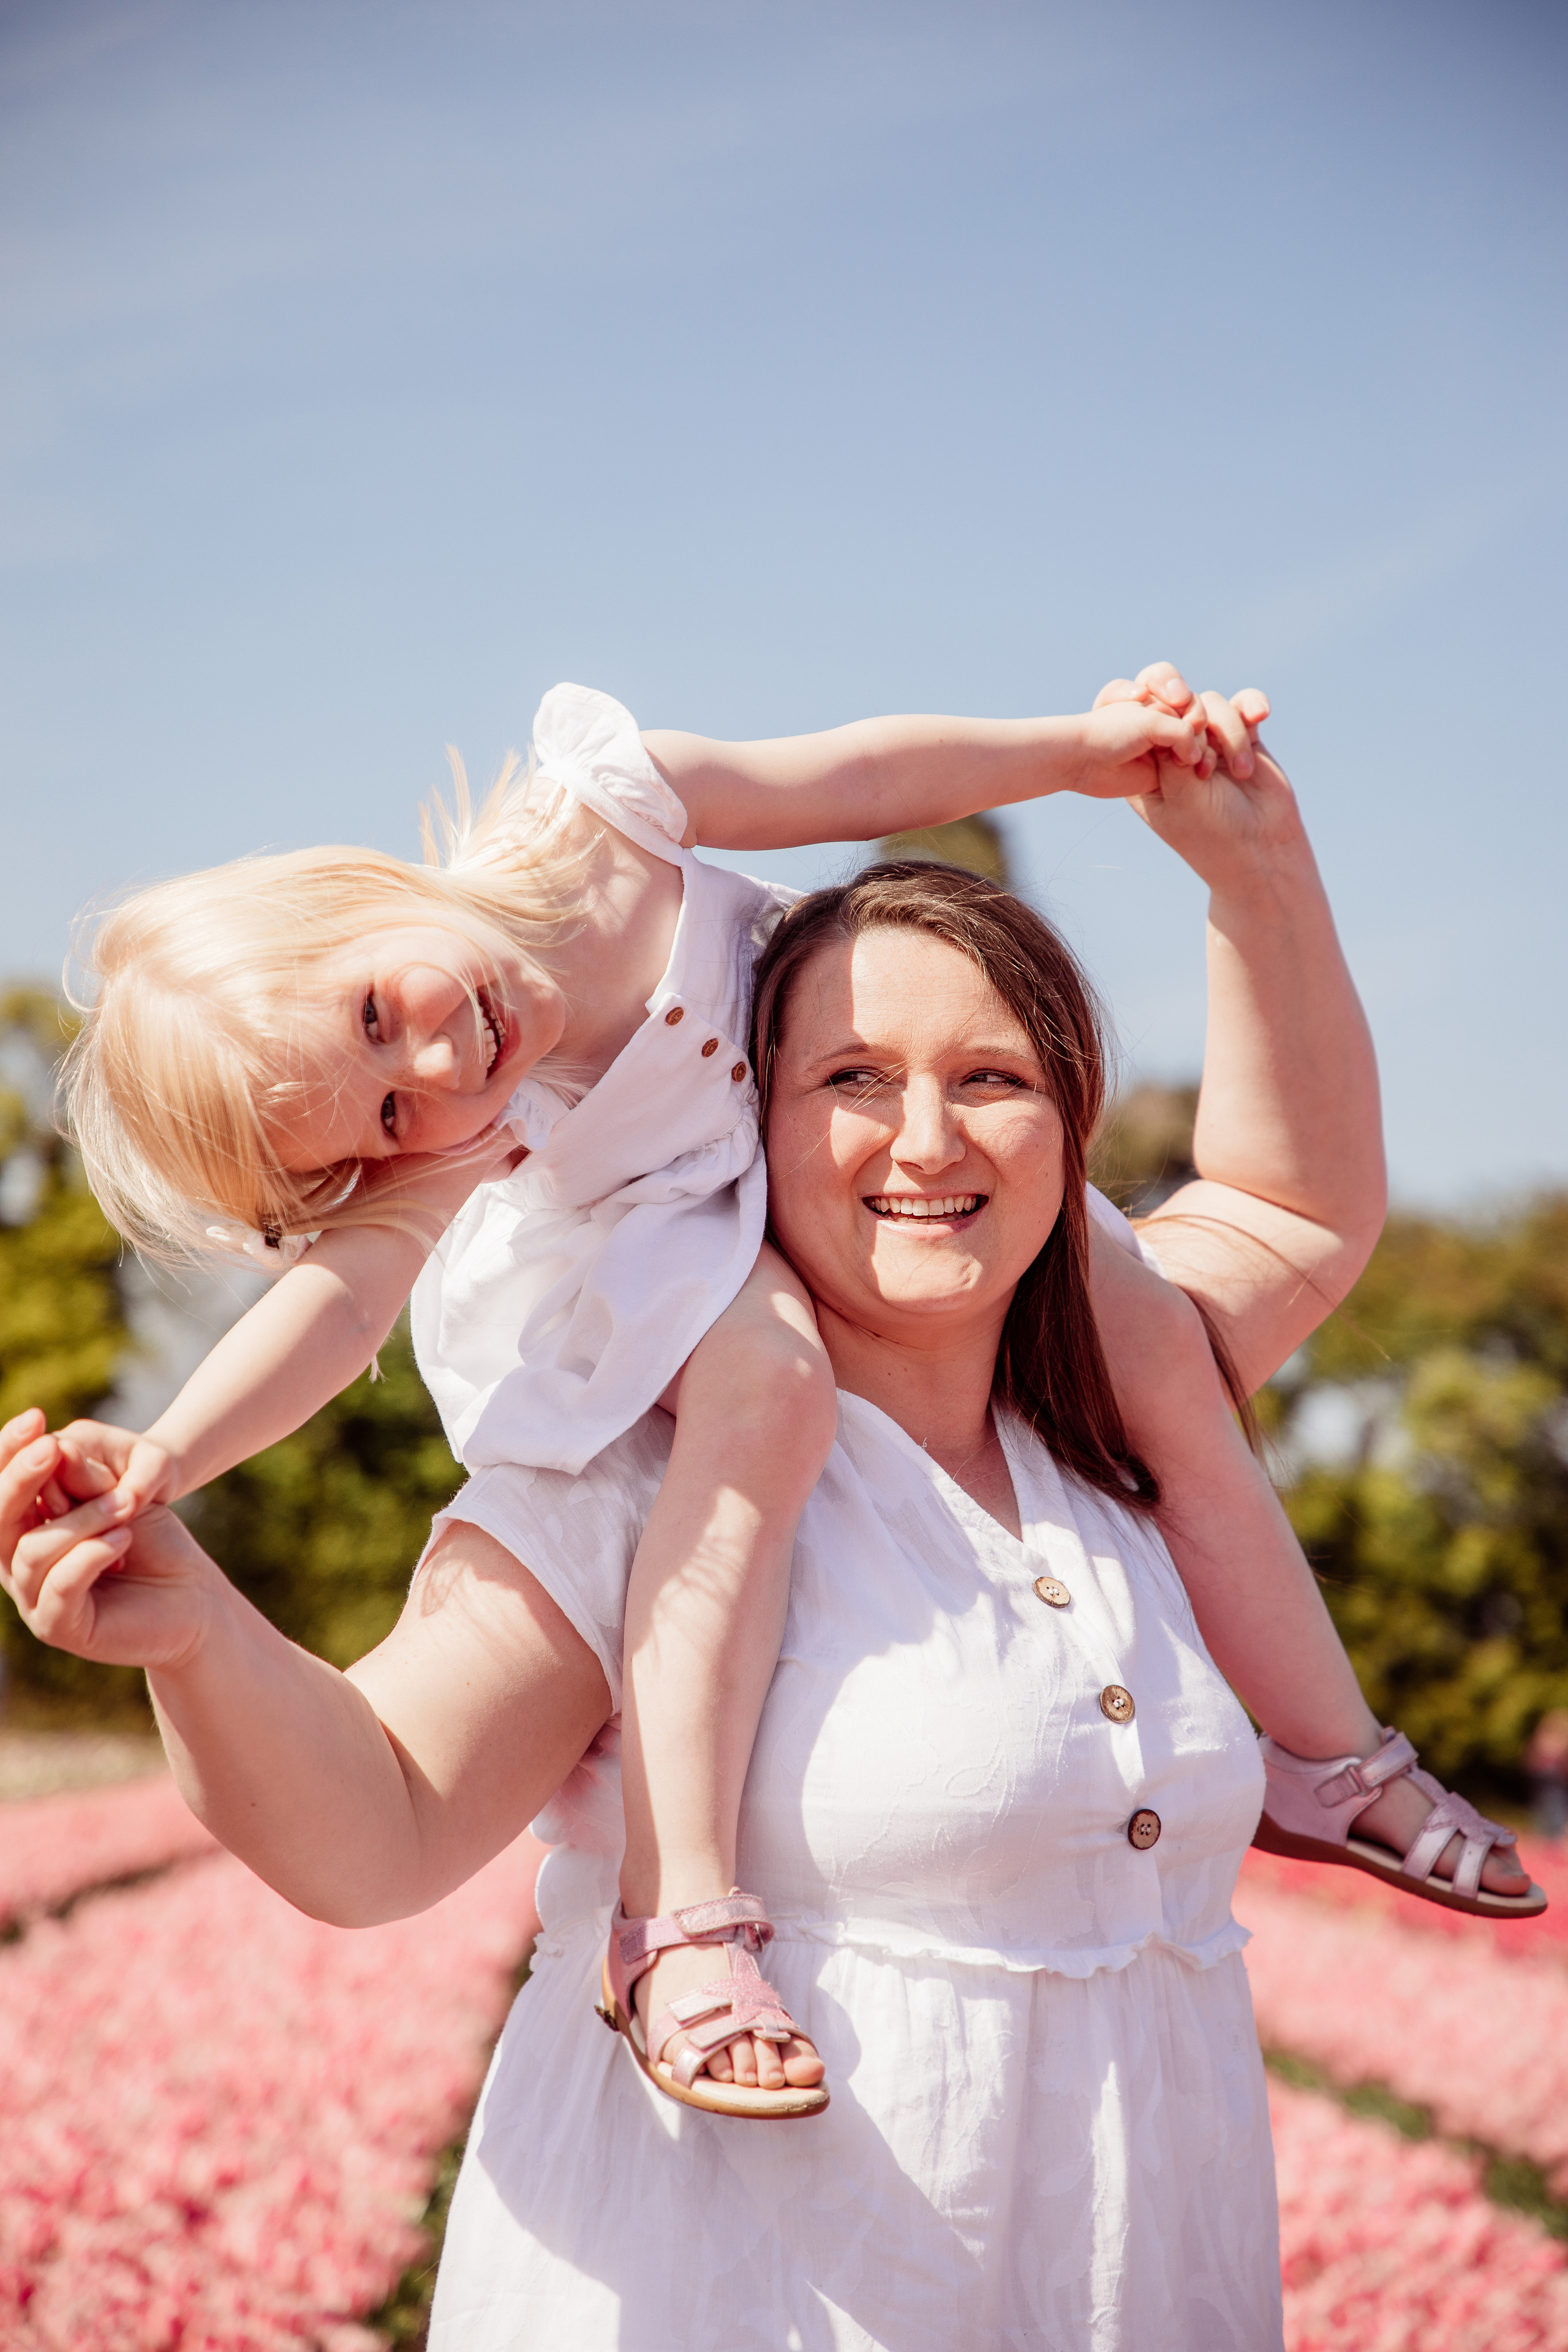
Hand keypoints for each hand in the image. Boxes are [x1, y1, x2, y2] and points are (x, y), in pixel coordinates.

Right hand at [0, 1410, 213, 1670]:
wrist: (194, 1593)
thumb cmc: (154, 1540)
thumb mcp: (121, 1495)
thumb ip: (84, 1478)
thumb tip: (53, 1448)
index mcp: (25, 1527)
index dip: (7, 1452)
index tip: (35, 1418)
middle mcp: (17, 1563)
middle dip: (21, 1478)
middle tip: (52, 1448)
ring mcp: (34, 1598)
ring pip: (33, 1551)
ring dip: (81, 1520)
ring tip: (125, 1505)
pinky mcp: (60, 1627)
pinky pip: (58, 1587)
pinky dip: (91, 1555)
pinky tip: (124, 1538)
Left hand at [1094, 662, 1306, 893]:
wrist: (1260, 851)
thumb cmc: (1211, 832)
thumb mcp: (1179, 793)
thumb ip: (1168, 749)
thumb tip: (1164, 707)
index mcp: (1147, 768)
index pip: (1141, 721)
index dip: (1152, 708)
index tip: (1165, 716)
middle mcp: (1176, 752)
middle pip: (1176, 704)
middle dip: (1191, 714)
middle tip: (1199, 738)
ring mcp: (1210, 744)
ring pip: (1212, 705)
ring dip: (1227, 732)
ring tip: (1238, 772)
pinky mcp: (1243, 740)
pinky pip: (1244, 706)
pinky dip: (1252, 706)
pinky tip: (1261, 715)